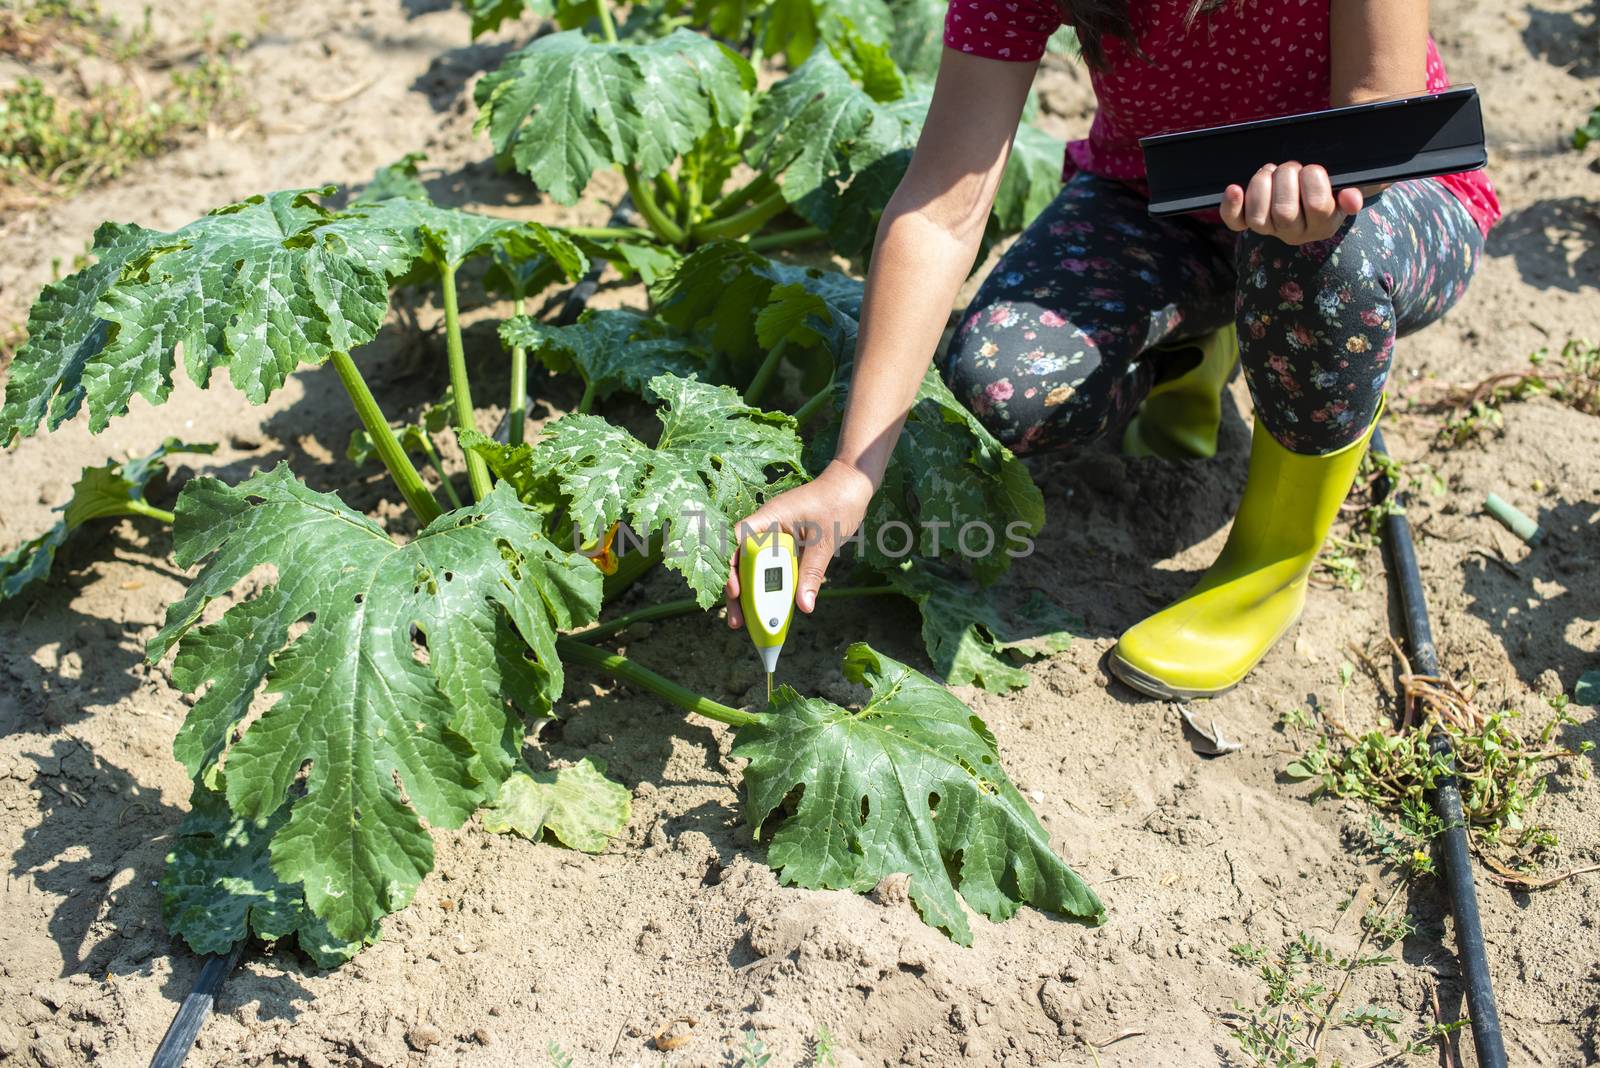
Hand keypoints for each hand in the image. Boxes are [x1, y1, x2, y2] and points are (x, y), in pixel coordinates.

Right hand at [725, 458, 874, 628]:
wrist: (851, 486)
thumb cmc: (837, 503)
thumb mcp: (825, 542)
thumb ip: (812, 573)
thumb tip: (804, 606)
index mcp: (769, 518)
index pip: (738, 540)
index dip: (731, 567)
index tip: (736, 591)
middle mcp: (765, 528)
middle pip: (741, 561)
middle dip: (737, 592)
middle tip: (736, 621)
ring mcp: (774, 537)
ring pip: (755, 568)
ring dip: (752, 594)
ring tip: (748, 622)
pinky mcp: (785, 546)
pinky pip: (773, 569)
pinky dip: (770, 587)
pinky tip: (770, 609)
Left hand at [1221, 162, 1363, 244]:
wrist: (1313, 190)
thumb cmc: (1333, 186)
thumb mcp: (1350, 187)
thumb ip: (1354, 192)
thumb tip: (1351, 199)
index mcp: (1323, 225)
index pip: (1317, 205)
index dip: (1313, 179)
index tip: (1313, 168)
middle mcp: (1294, 233)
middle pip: (1284, 212)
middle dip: (1286, 177)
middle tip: (1292, 167)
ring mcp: (1270, 230)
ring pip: (1258, 218)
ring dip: (1262, 184)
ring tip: (1271, 171)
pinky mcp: (1248, 223)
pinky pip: (1235, 221)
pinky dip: (1231, 206)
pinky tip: (1234, 189)